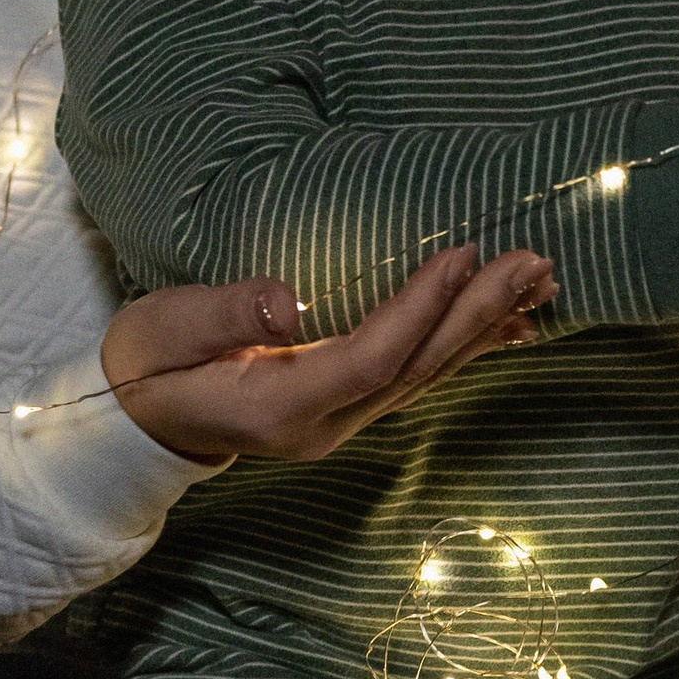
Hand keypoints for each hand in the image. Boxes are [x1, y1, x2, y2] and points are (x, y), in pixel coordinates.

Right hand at [102, 243, 554, 466]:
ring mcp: (341, 424)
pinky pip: (418, 377)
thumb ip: (225, 315)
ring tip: (540, 283)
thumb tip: (286, 300)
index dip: (419, 308)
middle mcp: (325, 425)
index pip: (370, 357)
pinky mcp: (348, 410)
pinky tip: (509, 325)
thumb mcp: (167, 330)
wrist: (138, 422)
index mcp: (282, 406)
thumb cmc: (149, 363)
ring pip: (427, 375)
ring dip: (485, 327)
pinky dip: (465, 346)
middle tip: (532, 261)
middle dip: (477, 312)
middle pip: (416, 368)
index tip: (461, 253)